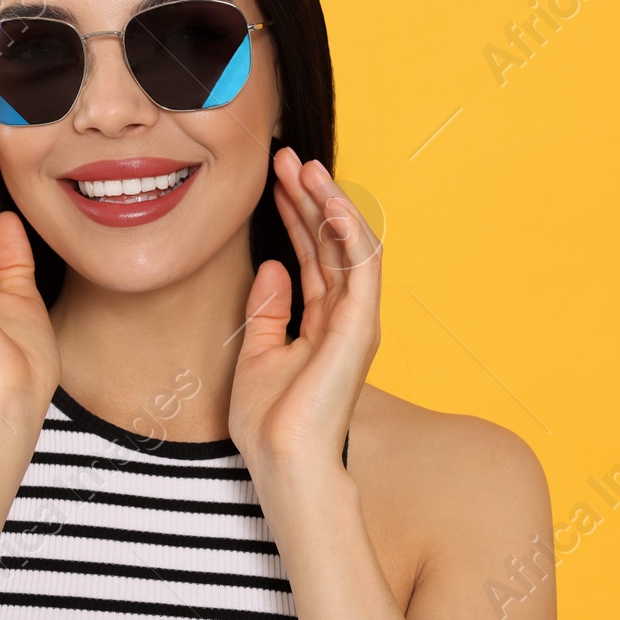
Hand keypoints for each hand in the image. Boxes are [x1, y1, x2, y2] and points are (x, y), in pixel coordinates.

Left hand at [228, 147, 380, 482]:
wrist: (282, 461)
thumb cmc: (270, 421)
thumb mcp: (258, 351)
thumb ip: (269, 308)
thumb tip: (271, 266)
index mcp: (322, 322)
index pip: (311, 254)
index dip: (294, 214)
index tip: (273, 178)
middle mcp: (345, 316)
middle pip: (330, 242)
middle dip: (309, 197)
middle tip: (286, 158)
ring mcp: (357, 319)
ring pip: (349, 244)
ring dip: (329, 202)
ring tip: (305, 166)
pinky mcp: (361, 325)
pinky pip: (361, 266)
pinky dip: (348, 230)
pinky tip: (328, 201)